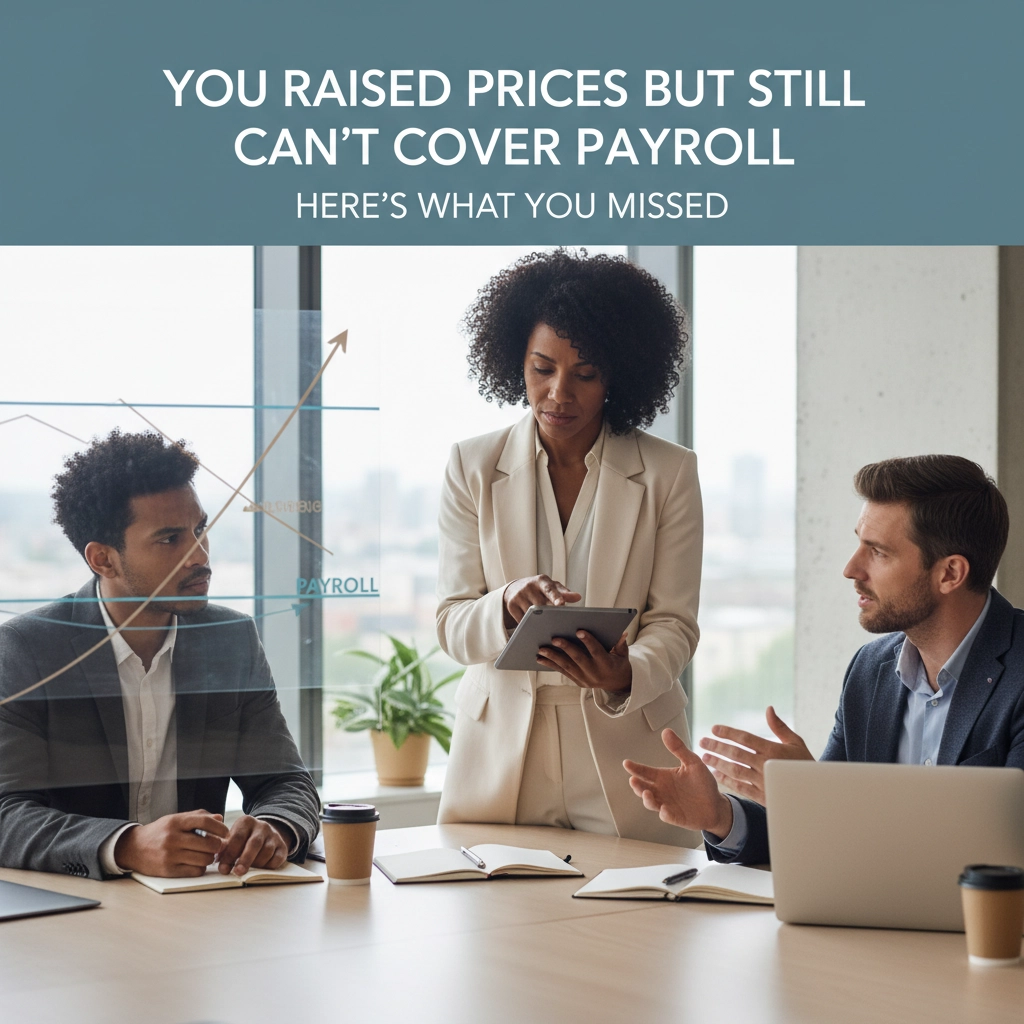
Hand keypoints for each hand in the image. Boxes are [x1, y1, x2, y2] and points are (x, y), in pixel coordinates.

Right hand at [114, 811, 228, 876]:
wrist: (133, 848)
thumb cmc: (159, 832)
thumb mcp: (176, 819)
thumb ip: (198, 816)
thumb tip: (219, 818)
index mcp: (176, 822)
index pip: (205, 822)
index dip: (220, 828)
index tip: (226, 832)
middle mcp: (173, 838)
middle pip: (208, 844)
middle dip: (217, 845)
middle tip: (216, 845)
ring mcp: (170, 855)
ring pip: (204, 859)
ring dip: (209, 858)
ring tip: (205, 854)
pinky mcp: (168, 870)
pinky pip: (195, 871)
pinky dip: (200, 868)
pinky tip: (196, 863)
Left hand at [216, 815, 290, 875]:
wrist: (264, 833)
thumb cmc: (242, 839)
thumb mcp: (232, 837)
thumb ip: (225, 848)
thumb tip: (218, 861)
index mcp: (246, 822)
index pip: (237, 837)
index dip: (230, 854)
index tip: (223, 868)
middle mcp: (262, 826)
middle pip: (254, 843)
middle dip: (245, 860)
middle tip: (238, 872)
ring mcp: (274, 835)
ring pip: (267, 851)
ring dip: (256, 864)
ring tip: (248, 871)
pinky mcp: (282, 846)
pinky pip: (277, 858)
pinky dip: (269, 866)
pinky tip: (260, 869)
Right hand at [503, 574, 580, 626]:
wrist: (516, 589)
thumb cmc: (540, 589)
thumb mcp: (552, 587)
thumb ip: (564, 593)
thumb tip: (578, 597)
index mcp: (541, 580)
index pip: (549, 589)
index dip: (555, 597)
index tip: (561, 604)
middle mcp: (528, 586)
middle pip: (541, 604)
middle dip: (548, 614)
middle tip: (555, 621)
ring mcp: (518, 595)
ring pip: (531, 614)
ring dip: (538, 620)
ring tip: (544, 624)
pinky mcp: (511, 605)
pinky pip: (522, 619)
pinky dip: (529, 623)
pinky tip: (533, 624)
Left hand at [537, 630, 631, 692]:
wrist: (617, 683)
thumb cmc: (619, 662)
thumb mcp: (623, 653)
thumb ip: (620, 643)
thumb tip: (621, 632)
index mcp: (607, 664)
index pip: (596, 651)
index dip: (588, 641)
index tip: (579, 631)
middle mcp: (594, 673)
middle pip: (578, 659)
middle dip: (566, 648)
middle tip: (554, 638)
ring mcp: (585, 679)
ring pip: (567, 666)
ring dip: (553, 657)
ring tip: (541, 649)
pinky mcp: (578, 681)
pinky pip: (563, 672)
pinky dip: (551, 665)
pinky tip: (540, 658)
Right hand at [624, 729, 734, 837]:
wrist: (717, 805)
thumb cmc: (703, 783)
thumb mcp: (693, 762)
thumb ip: (679, 749)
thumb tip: (666, 731)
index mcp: (664, 777)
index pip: (646, 772)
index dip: (635, 768)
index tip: (626, 763)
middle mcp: (662, 791)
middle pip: (643, 788)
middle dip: (637, 785)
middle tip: (633, 780)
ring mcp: (667, 805)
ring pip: (651, 803)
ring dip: (647, 799)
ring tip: (647, 793)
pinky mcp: (676, 817)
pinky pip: (667, 816)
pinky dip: (664, 814)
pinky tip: (664, 809)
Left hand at [698, 706, 813, 805]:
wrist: (817, 793)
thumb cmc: (805, 764)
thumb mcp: (796, 743)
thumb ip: (779, 727)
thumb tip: (769, 709)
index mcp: (773, 750)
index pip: (745, 738)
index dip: (728, 732)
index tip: (714, 728)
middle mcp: (766, 765)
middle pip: (736, 753)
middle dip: (717, 746)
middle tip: (703, 741)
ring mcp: (763, 782)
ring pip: (735, 770)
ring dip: (718, 763)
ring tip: (705, 757)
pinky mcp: (763, 796)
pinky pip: (741, 788)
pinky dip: (727, 781)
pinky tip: (716, 774)